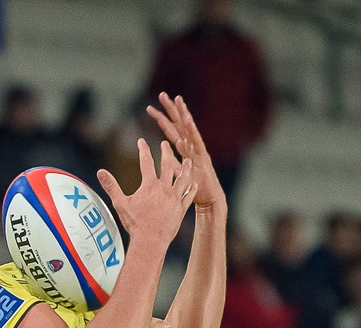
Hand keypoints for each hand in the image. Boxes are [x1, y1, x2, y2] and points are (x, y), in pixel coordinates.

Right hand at [96, 138, 195, 250]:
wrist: (150, 241)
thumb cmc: (134, 224)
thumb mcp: (120, 204)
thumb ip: (111, 186)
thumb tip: (100, 172)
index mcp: (150, 185)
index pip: (146, 162)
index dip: (143, 149)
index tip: (141, 141)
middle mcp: (164, 188)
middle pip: (168, 165)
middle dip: (166, 152)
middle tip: (165, 144)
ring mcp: (174, 198)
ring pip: (183, 178)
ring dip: (185, 168)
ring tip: (187, 160)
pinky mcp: (181, 209)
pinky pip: (189, 196)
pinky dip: (192, 189)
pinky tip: (194, 183)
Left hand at [146, 93, 222, 212]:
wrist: (210, 199)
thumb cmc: (194, 188)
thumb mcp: (178, 174)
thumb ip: (170, 164)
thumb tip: (160, 157)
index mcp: (184, 150)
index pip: (171, 131)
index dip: (161, 119)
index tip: (151, 108)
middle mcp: (191, 146)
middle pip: (179, 124)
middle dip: (171, 109)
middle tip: (162, 94)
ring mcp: (198, 150)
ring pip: (189, 128)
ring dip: (183, 113)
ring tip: (178, 99)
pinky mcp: (203, 156)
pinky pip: (197, 140)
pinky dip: (192, 129)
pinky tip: (187, 119)